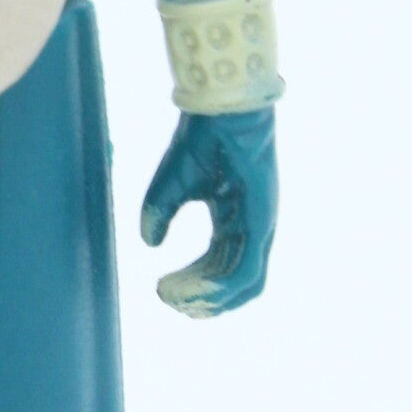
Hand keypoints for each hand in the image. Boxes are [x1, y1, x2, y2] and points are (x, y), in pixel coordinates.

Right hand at [140, 108, 277, 319]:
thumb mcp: (172, 185)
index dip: (192, 286)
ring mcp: (260, 226)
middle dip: (202, 301)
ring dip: (210, 301)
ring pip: (244, 284)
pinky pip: (246, 271)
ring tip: (176, 300)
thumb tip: (150, 245)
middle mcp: (251, 227)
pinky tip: (193, 293)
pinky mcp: (261, 223)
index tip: (161, 289)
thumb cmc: (202, 139)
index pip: (220, 268)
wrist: (221, 109)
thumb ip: (159, 215)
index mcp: (233, 220)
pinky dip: (220, 289)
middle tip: (168, 301)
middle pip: (234, 283)